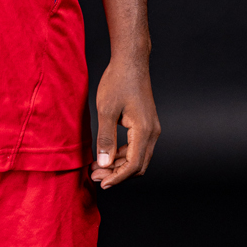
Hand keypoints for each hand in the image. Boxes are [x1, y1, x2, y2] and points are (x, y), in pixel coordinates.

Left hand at [90, 53, 159, 187]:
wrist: (131, 62)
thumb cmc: (118, 82)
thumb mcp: (106, 110)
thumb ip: (105, 139)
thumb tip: (104, 164)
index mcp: (144, 130)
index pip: (133, 165)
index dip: (117, 178)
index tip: (101, 183)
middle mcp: (152, 132)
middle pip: (138, 165)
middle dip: (117, 174)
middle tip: (95, 176)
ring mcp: (151, 129)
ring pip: (137, 158)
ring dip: (118, 166)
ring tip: (97, 167)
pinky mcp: (146, 125)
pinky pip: (136, 148)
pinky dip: (122, 155)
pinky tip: (106, 154)